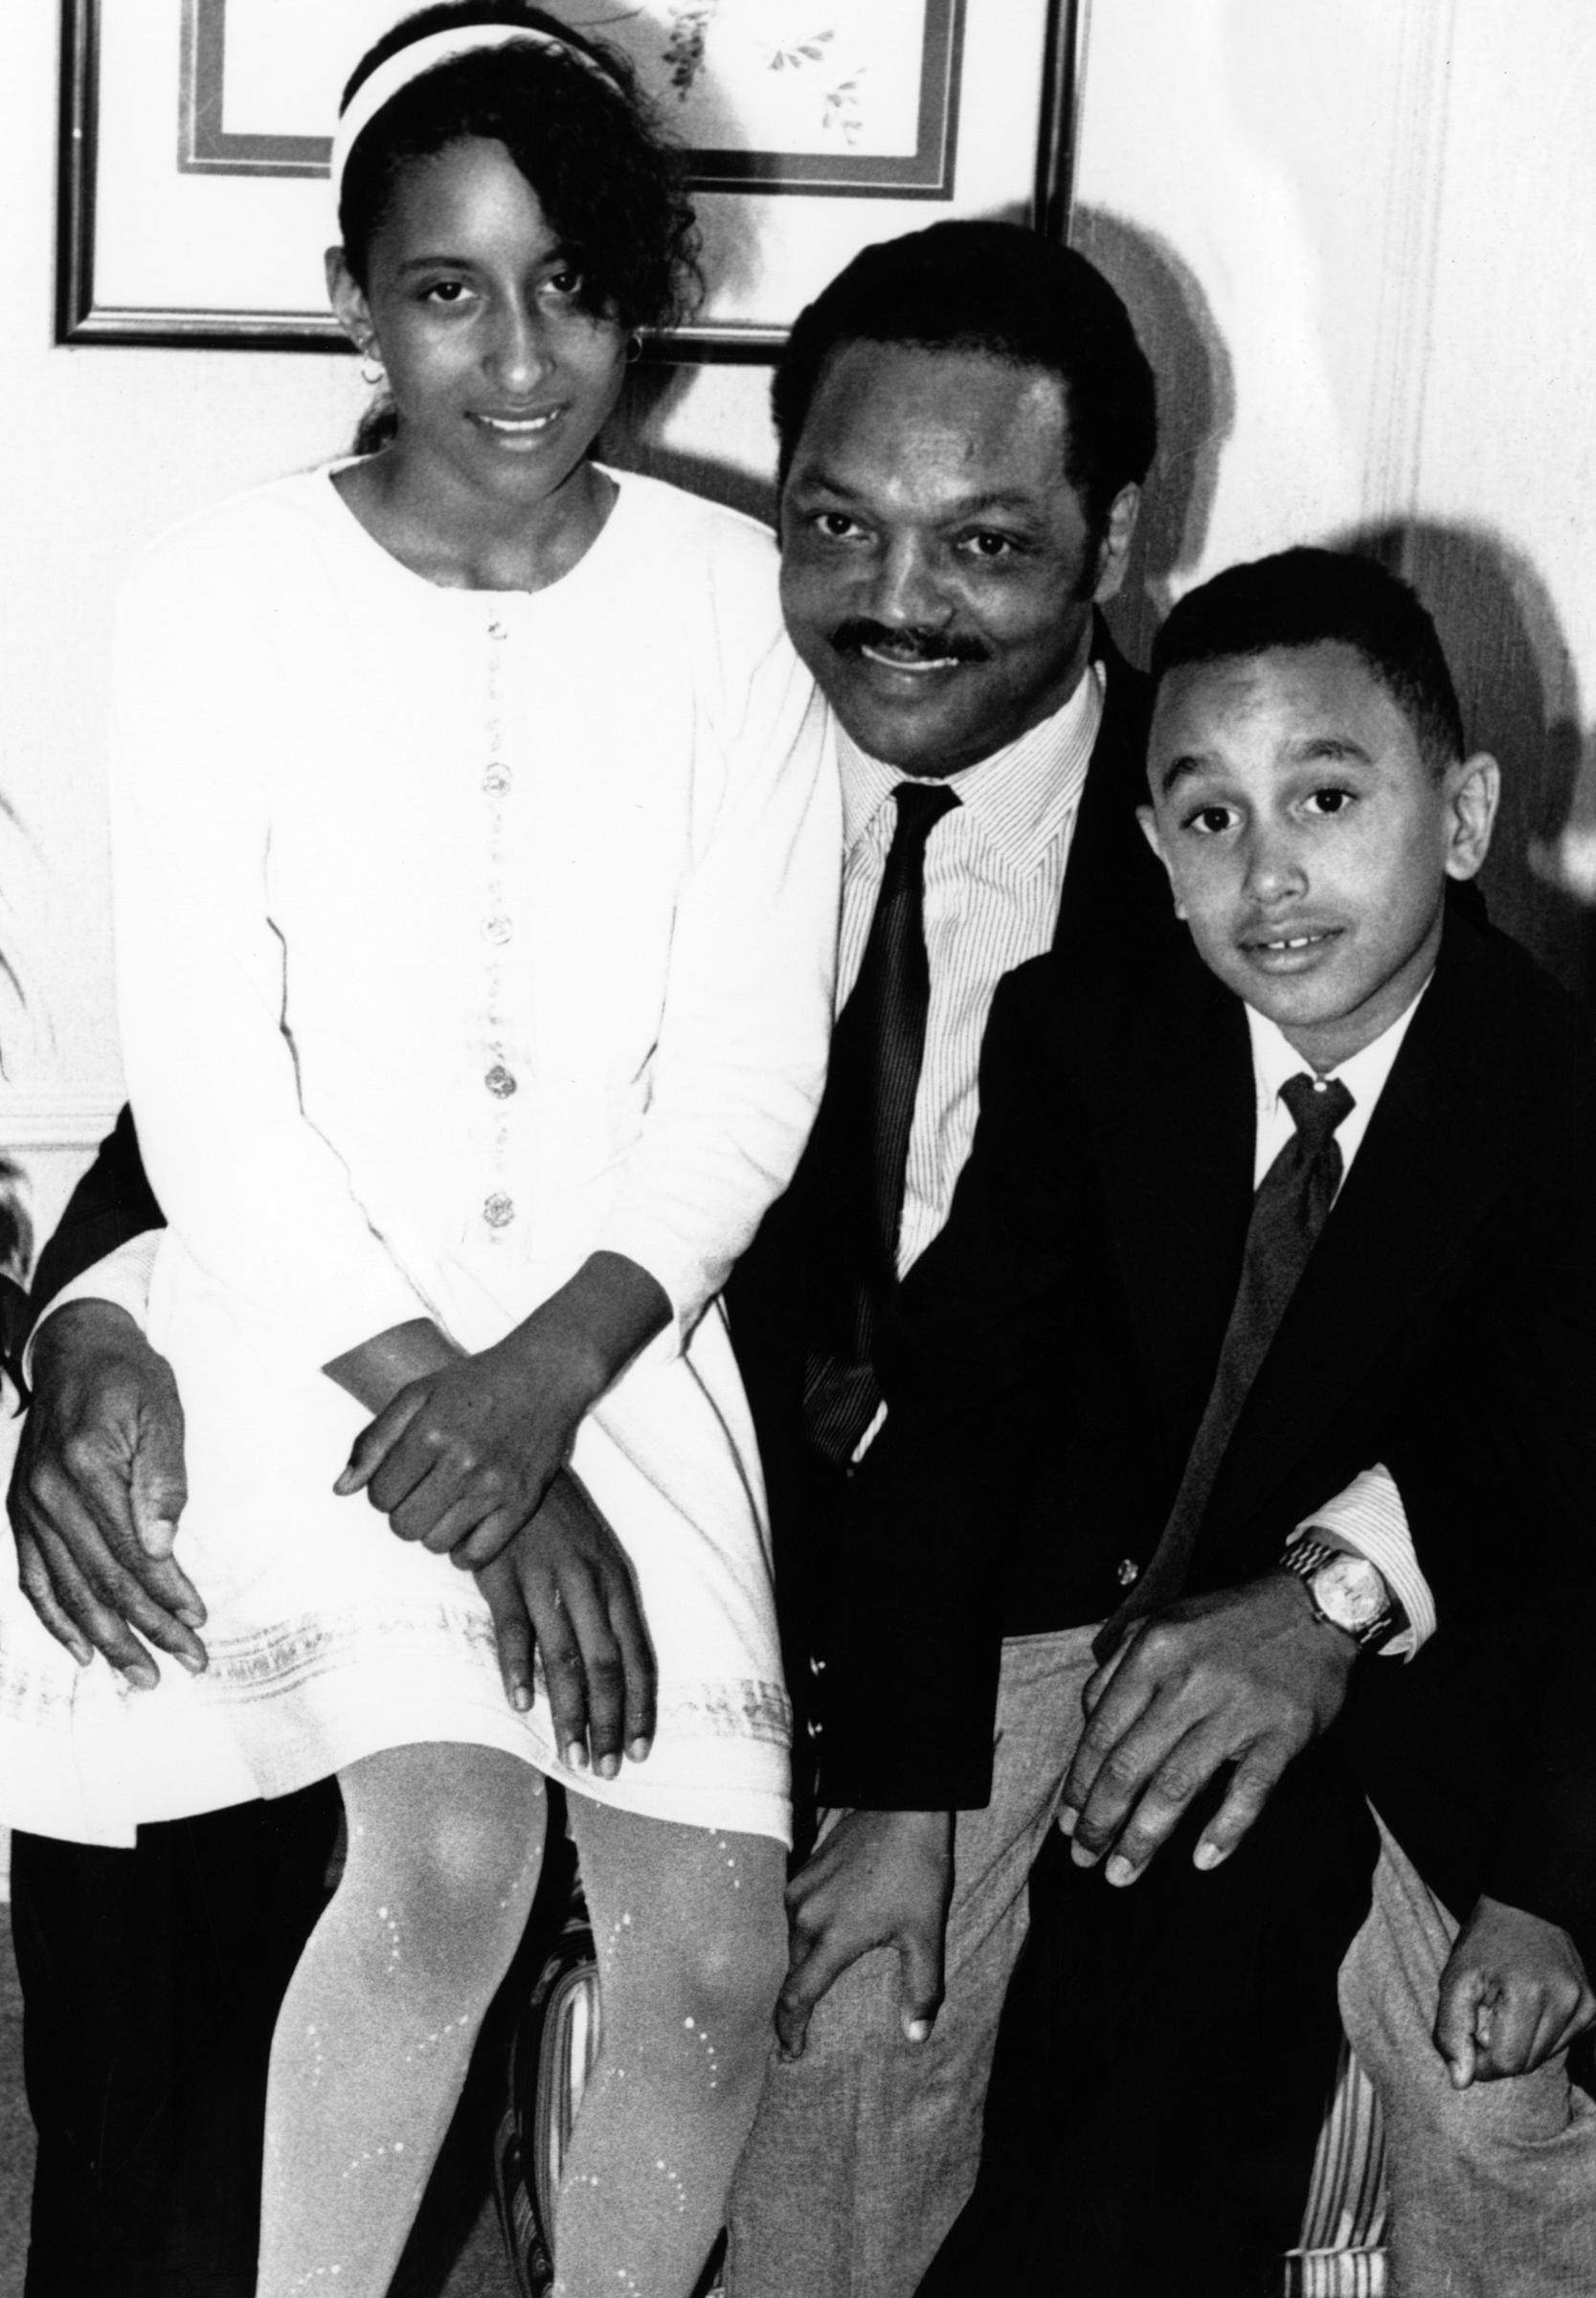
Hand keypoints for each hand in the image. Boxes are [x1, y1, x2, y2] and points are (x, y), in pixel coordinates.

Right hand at [7, 1299, 204, 1686]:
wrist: (76, 1349)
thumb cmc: (130, 1379)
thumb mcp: (162, 1413)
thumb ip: (164, 1480)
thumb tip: (163, 1547)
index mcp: (88, 1467)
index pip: (133, 1551)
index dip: (168, 1592)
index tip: (199, 1621)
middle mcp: (49, 1494)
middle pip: (103, 1579)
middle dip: (148, 1628)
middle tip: (187, 1662)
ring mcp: (29, 1506)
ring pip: (69, 1589)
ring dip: (108, 1638)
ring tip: (143, 1674)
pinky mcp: (21, 1512)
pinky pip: (35, 1577)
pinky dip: (56, 1618)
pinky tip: (84, 1650)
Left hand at [335, 1325, 591, 1569]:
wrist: (545, 1375)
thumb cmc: (474, 1383)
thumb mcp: (416, 1395)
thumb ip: (373, 1441)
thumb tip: (341, 1490)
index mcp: (429, 1433)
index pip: (379, 1497)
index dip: (384, 1490)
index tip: (403, 1475)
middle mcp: (461, 1463)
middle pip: (403, 1527)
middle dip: (404, 1512)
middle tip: (424, 1490)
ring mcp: (494, 1486)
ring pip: (435, 1544)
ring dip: (433, 1529)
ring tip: (447, 1503)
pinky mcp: (521, 1503)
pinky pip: (476, 1556)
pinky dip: (464, 1551)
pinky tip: (468, 1525)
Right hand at [474, 1467, 655, 1777]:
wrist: (511, 1463)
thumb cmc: (558, 1517)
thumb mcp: (597, 1554)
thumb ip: (606, 1606)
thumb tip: (618, 1669)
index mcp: (615, 1580)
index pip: (637, 1655)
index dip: (640, 1705)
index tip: (642, 1749)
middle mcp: (587, 1583)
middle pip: (605, 1665)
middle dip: (609, 1721)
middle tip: (607, 1768)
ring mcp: (544, 1579)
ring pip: (564, 1657)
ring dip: (570, 1711)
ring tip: (572, 1753)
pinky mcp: (502, 1574)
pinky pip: (513, 1629)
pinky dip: (517, 1668)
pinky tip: (521, 1703)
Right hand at [775, 1807, 953, 2060]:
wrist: (903, 1806)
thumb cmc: (917, 1870)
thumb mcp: (926, 1933)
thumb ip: (921, 1988)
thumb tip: (916, 2036)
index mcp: (832, 1936)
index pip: (795, 1997)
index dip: (788, 2030)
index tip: (792, 2053)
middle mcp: (805, 1915)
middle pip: (788, 1973)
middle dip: (790, 2004)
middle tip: (797, 2031)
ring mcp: (799, 1890)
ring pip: (787, 1943)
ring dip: (794, 1968)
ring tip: (805, 1989)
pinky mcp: (802, 1871)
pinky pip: (790, 1915)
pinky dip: (797, 1937)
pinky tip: (814, 1942)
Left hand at [1059, 1571, 1356, 1884]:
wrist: (1313, 1605)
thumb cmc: (1228, 1621)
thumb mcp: (1161, 1623)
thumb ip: (1118, 1667)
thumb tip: (1088, 1724)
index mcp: (1154, 1652)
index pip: (1103, 1731)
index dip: (1079, 1782)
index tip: (1067, 1820)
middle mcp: (1190, 1681)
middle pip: (1132, 1765)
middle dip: (1101, 1819)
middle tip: (1083, 1855)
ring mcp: (1238, 1709)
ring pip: (1179, 1785)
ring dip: (1145, 1836)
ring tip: (1123, 1872)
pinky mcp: (1282, 1732)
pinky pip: (1248, 1792)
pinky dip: (1225, 1830)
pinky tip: (1203, 1859)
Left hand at [1435, 1895, 1595, 2086]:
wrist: (1526, 1905)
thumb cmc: (1485, 1942)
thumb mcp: (1455, 1979)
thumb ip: (1451, 2031)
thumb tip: (1460, 2082)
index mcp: (1528, 1995)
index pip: (1507, 2063)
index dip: (1481, 2059)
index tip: (1470, 2034)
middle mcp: (1565, 2001)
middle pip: (1526, 2064)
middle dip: (1500, 2049)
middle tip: (1487, 2014)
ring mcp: (1584, 2005)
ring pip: (1544, 2057)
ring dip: (1520, 2042)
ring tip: (1508, 2005)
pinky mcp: (1592, 2007)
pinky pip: (1562, 2042)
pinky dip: (1541, 2033)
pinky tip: (1531, 2004)